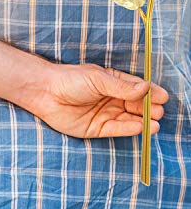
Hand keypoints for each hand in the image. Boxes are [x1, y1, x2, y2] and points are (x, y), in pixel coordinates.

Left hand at [24, 63, 168, 137]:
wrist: (45, 92)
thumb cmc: (69, 79)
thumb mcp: (97, 79)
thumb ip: (121, 86)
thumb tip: (146, 87)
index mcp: (111, 82)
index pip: (135, 88)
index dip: (149, 92)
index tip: (163, 96)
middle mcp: (110, 98)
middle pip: (135, 105)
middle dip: (148, 108)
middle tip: (159, 110)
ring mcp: (104, 114)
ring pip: (128, 119)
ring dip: (143, 120)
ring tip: (156, 121)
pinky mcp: (96, 128)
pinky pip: (116, 130)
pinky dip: (129, 129)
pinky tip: (142, 127)